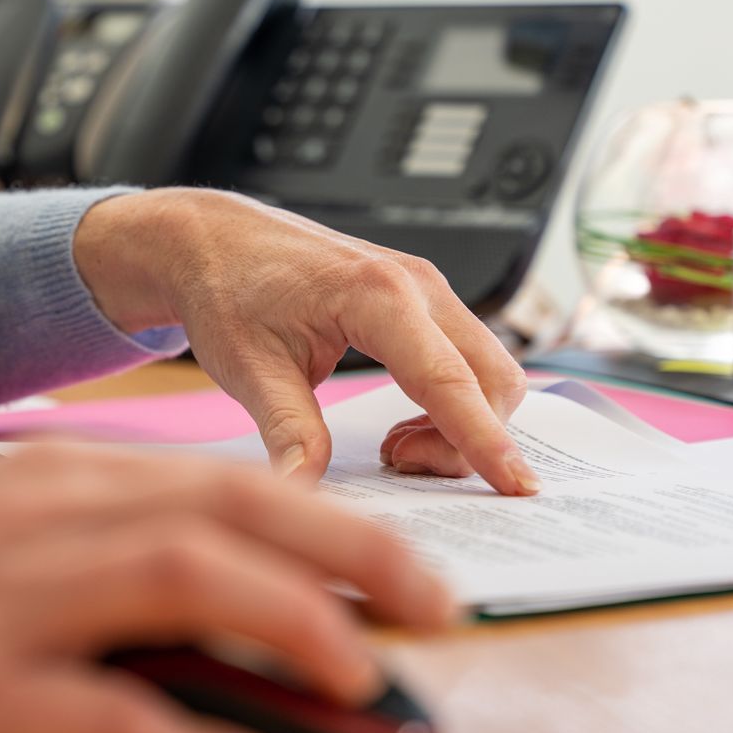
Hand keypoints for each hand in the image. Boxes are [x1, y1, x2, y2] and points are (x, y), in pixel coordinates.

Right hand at [0, 446, 455, 732]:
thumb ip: (105, 545)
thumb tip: (231, 594)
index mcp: (56, 482)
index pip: (229, 486)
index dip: (336, 525)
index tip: (409, 571)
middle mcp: (43, 524)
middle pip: (229, 519)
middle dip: (351, 558)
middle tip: (434, 613)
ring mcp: (3, 606)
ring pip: (181, 588)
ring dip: (292, 632)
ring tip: (365, 681)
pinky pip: (101, 718)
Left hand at [74, 189, 537, 492]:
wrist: (214, 239)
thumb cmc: (227, 289)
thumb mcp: (248, 369)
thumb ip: (288, 432)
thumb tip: (306, 493)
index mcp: (377, 294)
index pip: (450, 381)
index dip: (485, 440)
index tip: (518, 488)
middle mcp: (417, 284)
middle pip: (492, 379)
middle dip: (469, 438)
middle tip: (397, 462)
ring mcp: (426, 288)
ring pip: (488, 370)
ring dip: (461, 422)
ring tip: (394, 445)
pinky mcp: (422, 299)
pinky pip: (468, 359)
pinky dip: (453, 402)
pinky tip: (402, 422)